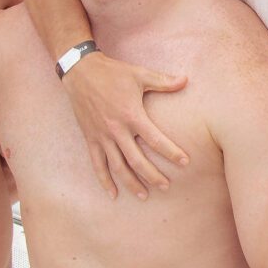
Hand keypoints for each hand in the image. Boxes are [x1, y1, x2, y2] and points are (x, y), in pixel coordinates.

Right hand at [65, 51, 190, 198]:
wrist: (80, 72)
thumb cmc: (113, 73)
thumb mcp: (140, 74)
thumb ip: (163, 81)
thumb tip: (186, 80)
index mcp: (131, 115)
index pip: (155, 139)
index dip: (171, 152)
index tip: (185, 162)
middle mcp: (116, 129)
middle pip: (137, 160)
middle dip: (153, 176)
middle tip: (166, 186)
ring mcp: (101, 136)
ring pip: (118, 167)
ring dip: (131, 183)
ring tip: (145, 195)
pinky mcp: (90, 139)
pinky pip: (97, 164)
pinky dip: (104, 181)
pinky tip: (113, 194)